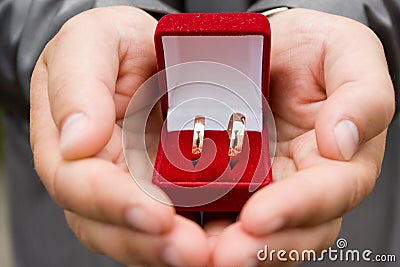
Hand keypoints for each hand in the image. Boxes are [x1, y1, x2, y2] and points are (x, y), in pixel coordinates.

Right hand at [30, 7, 208, 266]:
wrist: (143, 51)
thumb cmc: (113, 45)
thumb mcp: (91, 41)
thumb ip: (78, 85)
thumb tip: (76, 141)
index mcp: (69, 140)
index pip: (78, 183)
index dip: (113, 202)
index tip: (154, 213)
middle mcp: (94, 174)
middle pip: (106, 224)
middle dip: (146, 241)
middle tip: (190, 250)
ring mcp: (126, 187)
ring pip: (135, 235)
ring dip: (167, 250)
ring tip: (205, 254)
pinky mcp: (157, 190)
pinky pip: (165, 226)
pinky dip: (184, 238)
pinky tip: (213, 243)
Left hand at [210, 9, 394, 265]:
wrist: (274, 49)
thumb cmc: (313, 50)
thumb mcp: (347, 52)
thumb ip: (362, 95)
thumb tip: (342, 141)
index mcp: (340, 156)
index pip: (329, 193)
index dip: (298, 208)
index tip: (260, 216)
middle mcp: (305, 180)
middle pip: (295, 231)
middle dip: (262, 248)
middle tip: (224, 254)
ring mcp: (270, 186)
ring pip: (260, 235)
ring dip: (232, 248)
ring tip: (202, 254)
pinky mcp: (237, 183)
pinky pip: (225, 215)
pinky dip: (208, 230)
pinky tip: (187, 233)